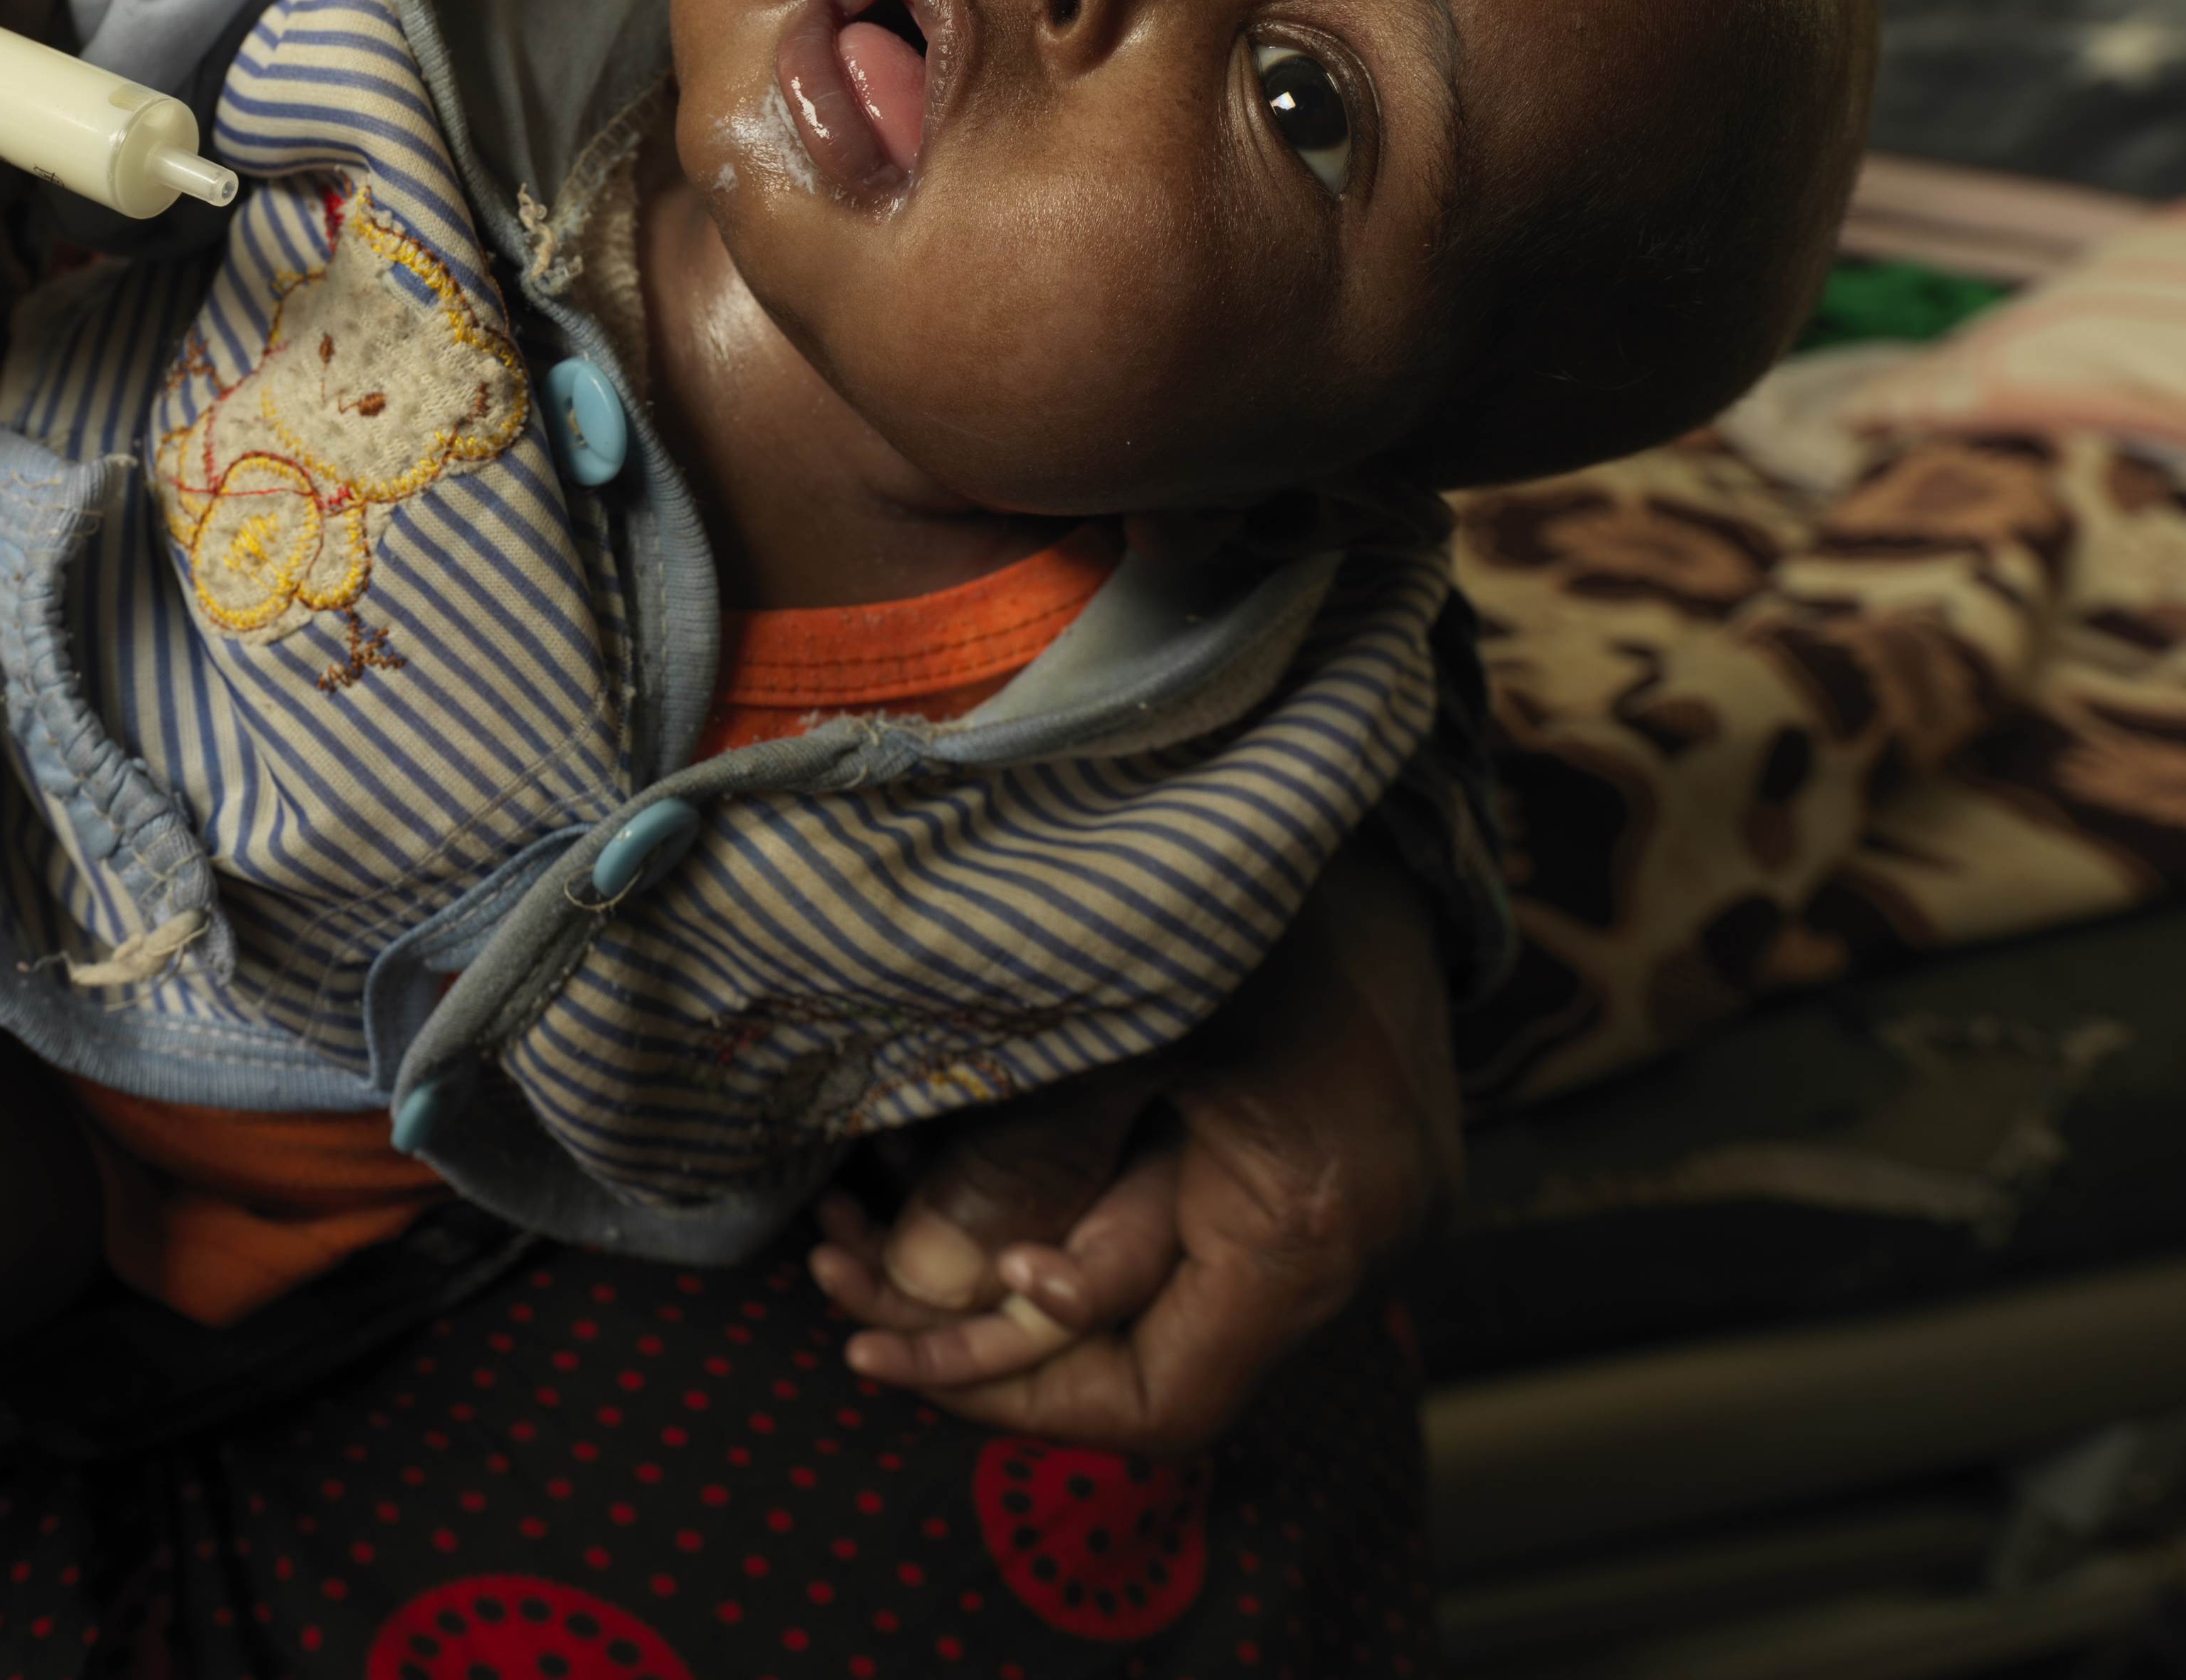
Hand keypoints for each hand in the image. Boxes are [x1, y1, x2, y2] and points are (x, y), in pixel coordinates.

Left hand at [809, 830, 1463, 1448]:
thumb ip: (1037, 1154)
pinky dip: (1045, 1210)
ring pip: (1130, 1291)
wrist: (1352, 783)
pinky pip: (1152, 1224)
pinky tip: (930, 1172)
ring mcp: (1318, 1203)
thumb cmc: (1252, 883)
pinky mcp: (1286, 1153)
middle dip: (966, 1324)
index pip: (1158, 1402)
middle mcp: (1338, 1246)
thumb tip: (928, 1282)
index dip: (1007, 1388)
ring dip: (989, 1265)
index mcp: (1313, 1227)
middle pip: (1131, 1360)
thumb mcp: (1127, 1009)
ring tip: (851, 1221)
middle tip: (833, 1264)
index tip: (875, 1341)